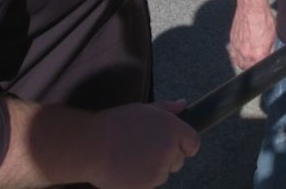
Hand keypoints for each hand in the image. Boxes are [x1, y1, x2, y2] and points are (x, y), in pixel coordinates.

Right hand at [86, 102, 200, 188]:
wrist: (91, 146)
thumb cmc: (114, 125)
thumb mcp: (143, 109)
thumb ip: (167, 109)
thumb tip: (183, 105)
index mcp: (172, 129)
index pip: (193, 143)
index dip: (183, 145)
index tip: (171, 145)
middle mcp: (169, 150)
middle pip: (178, 161)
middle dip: (165, 158)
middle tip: (142, 149)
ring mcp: (159, 171)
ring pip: (162, 175)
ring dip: (152, 170)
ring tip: (130, 158)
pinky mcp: (147, 187)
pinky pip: (149, 186)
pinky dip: (140, 181)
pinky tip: (125, 169)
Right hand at [228, 3, 276, 69]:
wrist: (251, 7)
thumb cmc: (263, 19)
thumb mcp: (273, 36)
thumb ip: (271, 50)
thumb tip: (270, 56)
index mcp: (258, 54)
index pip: (260, 68)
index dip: (263, 66)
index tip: (265, 64)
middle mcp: (246, 53)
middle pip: (248, 68)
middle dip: (253, 67)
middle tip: (258, 63)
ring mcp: (237, 48)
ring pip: (239, 63)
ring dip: (244, 64)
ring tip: (249, 61)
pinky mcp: (232, 41)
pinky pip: (233, 55)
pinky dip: (237, 57)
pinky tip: (241, 54)